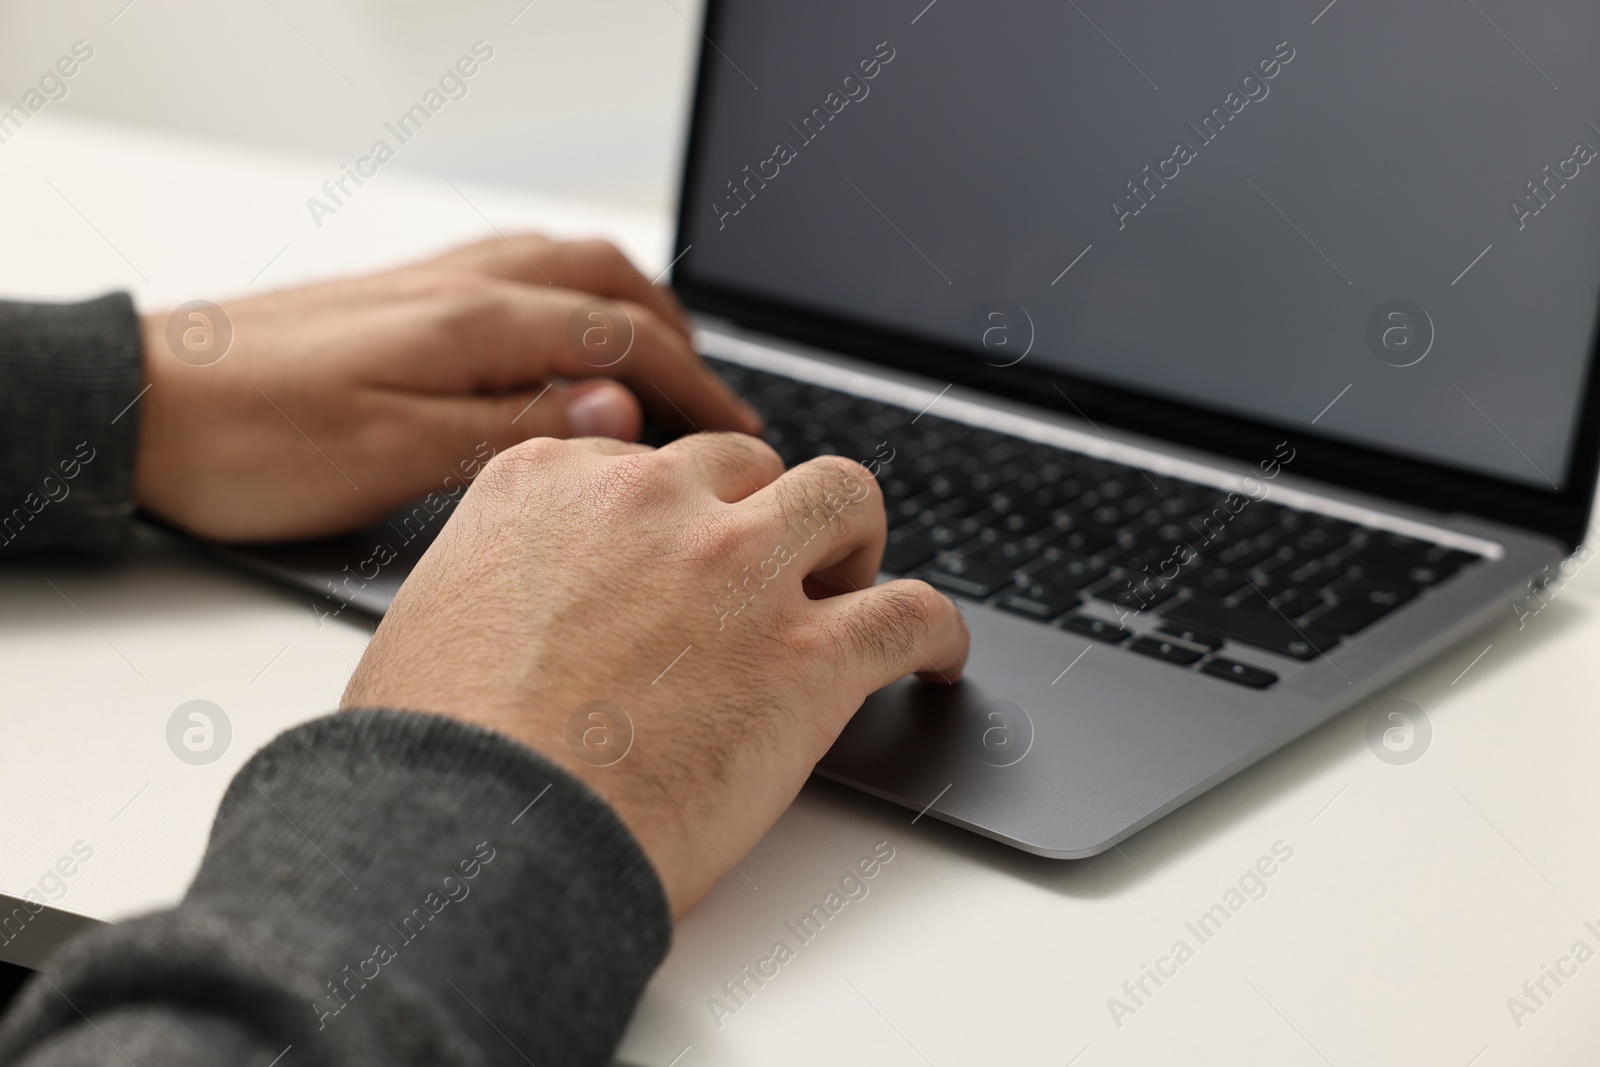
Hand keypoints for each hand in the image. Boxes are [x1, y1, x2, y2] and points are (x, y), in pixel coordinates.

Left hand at [135, 234, 760, 540]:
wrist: (140, 404)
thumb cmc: (252, 443)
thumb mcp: (393, 457)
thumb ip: (514, 426)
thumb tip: (621, 406)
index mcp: (471, 323)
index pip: (621, 340)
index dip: (693, 386)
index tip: (735, 432)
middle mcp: (457, 286)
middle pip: (605, 282)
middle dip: (677, 333)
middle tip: (714, 396)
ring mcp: (427, 284)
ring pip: (562, 264)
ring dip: (629, 302)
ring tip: (662, 358)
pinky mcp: (398, 297)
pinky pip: (514, 269)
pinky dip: (570, 293)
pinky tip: (561, 332)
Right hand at [341, 433, 969, 916]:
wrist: (472, 837)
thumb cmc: (436, 755)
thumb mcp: (432, 616)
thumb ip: (499, 570)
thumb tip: (527, 595)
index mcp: (551, 485)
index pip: (648, 462)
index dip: (679, 510)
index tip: (689, 544)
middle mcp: (652, 504)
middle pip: (749, 466)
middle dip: (765, 512)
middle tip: (770, 572)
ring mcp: (737, 571)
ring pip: (845, 497)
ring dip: (855, 539)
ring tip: (856, 585)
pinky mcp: (808, 655)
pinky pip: (912, 612)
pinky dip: (937, 631)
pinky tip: (936, 658)